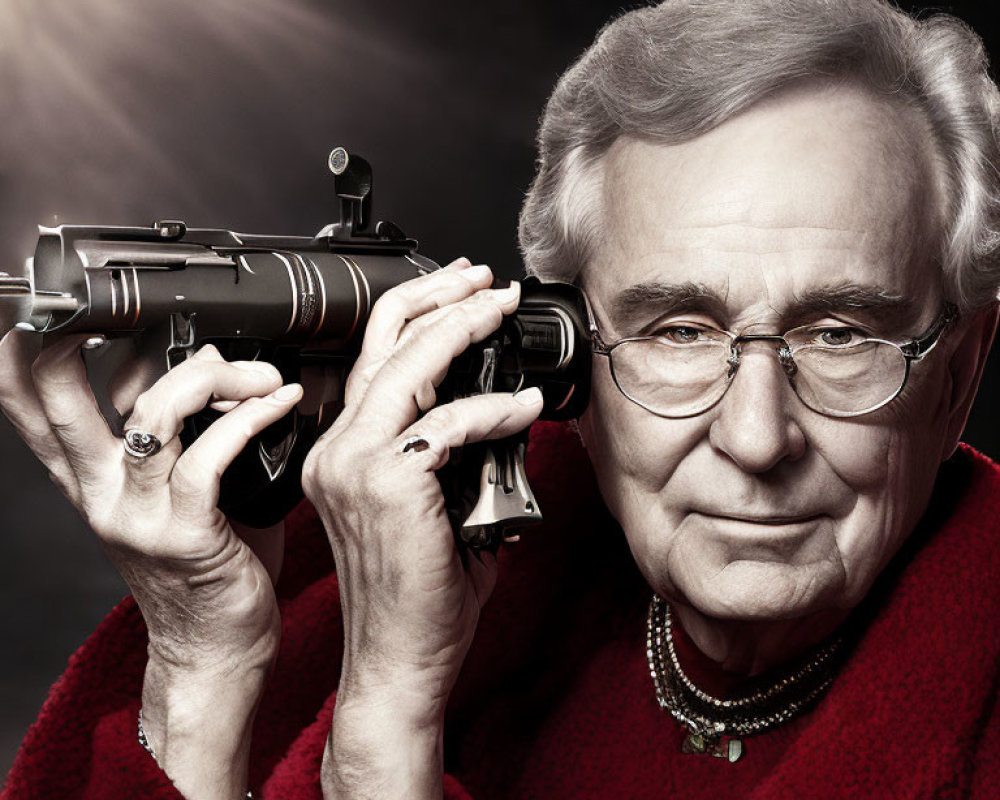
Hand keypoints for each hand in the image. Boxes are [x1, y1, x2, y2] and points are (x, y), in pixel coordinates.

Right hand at [0, 332, 302, 798]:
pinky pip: (206, 458)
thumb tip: (211, 362)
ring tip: (262, 374)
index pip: (35, 406)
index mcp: (95, 480)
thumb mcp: (186, 492)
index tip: (41, 306)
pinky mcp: (182, 536)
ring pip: (152, 414)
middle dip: (72, 337)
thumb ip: (191, 430)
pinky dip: (248, 419)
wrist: (217, 651)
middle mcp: (102, 494)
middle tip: (108, 299)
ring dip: (214, 378)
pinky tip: (280, 403)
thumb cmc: (213, 567)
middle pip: (60, 399)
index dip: (21, 355)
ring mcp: (136, 515)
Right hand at [301, 258, 542, 797]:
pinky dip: (492, 407)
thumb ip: (461, 458)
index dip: (417, 315)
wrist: (399, 660)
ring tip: (501, 308)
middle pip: (383, 343)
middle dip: (439, 298)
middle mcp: (337, 451)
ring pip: (407, 367)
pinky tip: (524, 407)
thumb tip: (504, 414)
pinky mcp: (385, 484)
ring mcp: (351, 465)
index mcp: (342, 453)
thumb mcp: (440, 509)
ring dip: (461, 327)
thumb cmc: (421, 593)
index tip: (461, 294)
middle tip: (486, 281)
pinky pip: (447, 423)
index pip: (374, 360)